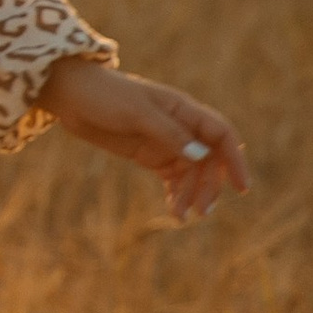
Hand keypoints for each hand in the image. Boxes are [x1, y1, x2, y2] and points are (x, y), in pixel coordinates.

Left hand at [37, 57, 249, 221]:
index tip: (241, 187)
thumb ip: (168, 133)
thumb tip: (202, 155)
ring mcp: (165, 141)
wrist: (71, 95)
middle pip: (209, 159)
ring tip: (181, 217)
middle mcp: (180, 126)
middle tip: (202, 211)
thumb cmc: (105, 96)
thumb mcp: (136, 113)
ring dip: (191, 194)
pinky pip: (173, 177)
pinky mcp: (150, 154)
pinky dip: (176, 193)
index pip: (221, 134)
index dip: (235, 159)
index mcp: (183, 109)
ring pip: (191, 172)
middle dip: (209, 185)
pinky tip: (175, 210)